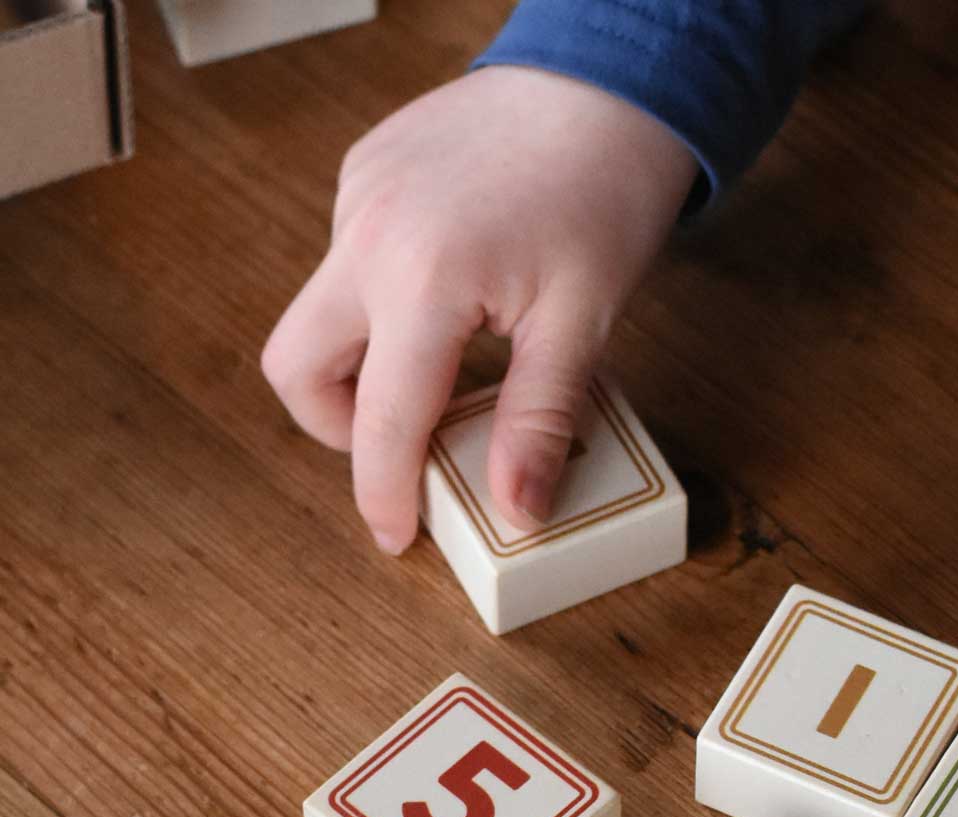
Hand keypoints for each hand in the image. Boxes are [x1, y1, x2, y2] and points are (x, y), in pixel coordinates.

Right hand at [263, 69, 697, 553]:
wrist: (602, 81)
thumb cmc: (602, 190)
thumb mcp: (581, 324)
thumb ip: (539, 423)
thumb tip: (517, 510)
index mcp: (420, 279)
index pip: (380, 421)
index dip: (384, 493)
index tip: (398, 537)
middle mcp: (366, 235)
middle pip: (296, 366)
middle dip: (341, 429)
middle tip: (409, 450)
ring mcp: (356, 198)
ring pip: (320, 315)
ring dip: (369, 366)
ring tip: (452, 375)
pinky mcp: (363, 174)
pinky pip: (349, 263)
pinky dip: (388, 306)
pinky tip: (458, 299)